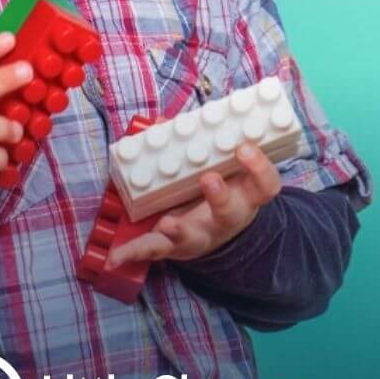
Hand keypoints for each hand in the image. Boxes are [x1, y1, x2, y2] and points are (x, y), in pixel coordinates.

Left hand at [106, 143, 282, 267]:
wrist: (220, 236)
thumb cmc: (223, 192)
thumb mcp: (226, 171)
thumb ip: (201, 145)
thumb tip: (163, 121)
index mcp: (244, 197)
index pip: (264, 185)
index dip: (259, 167)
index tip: (244, 147)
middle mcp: (225, 219)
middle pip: (229, 212)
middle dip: (219, 196)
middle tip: (209, 178)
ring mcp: (200, 235)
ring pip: (192, 237)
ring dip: (178, 230)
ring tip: (167, 223)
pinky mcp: (174, 247)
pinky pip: (155, 249)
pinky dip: (133, 252)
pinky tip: (115, 257)